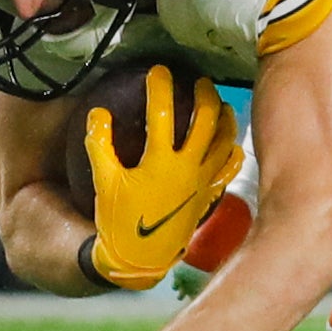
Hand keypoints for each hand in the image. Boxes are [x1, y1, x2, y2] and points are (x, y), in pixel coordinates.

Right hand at [87, 66, 244, 289]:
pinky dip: (233, 152)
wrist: (140, 259)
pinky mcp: (209, 195)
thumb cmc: (118, 221)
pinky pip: (229, 169)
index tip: (159, 71)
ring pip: (224, 141)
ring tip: (220, 103)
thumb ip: (99, 146)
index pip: (161, 113)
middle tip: (200, 80)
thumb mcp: (104, 182)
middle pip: (204, 120)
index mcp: (158, 161)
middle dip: (204, 94)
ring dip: (225, 118)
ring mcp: (202, 182)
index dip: (160, 87)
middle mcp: (187, 168)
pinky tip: (232, 143)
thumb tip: (98, 114)